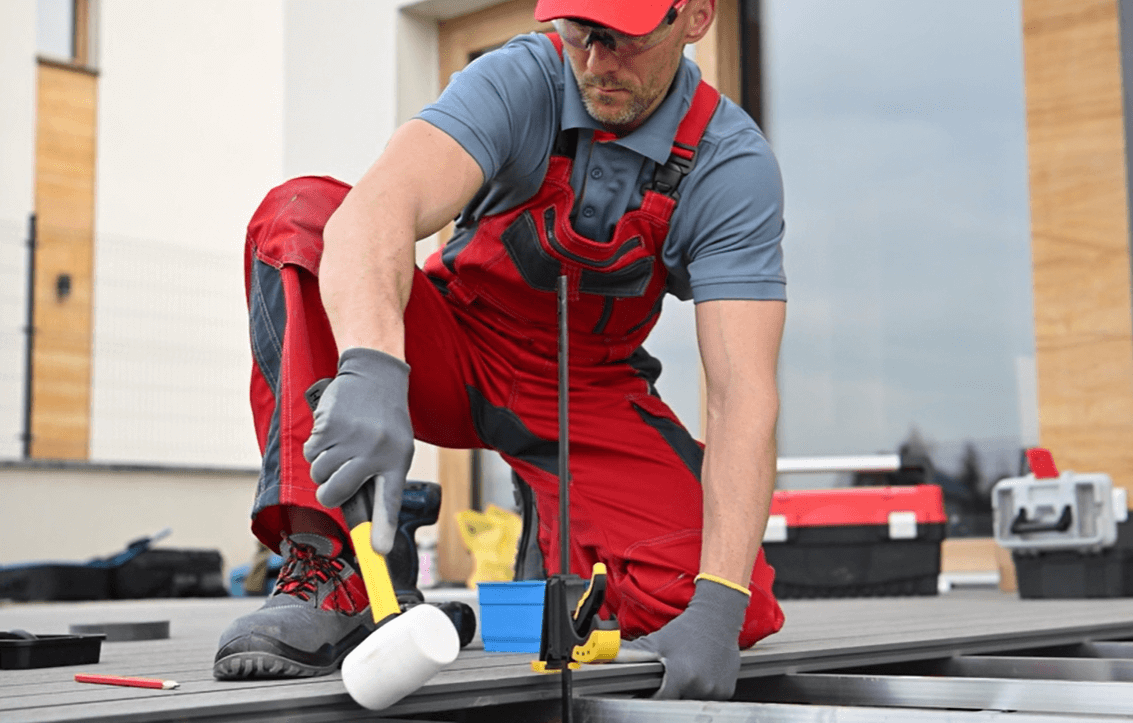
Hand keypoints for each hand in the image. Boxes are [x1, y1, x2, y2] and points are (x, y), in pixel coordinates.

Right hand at [303, 348, 414, 553]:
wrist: (375, 376)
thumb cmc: (385, 420)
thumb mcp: (395, 449)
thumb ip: (378, 481)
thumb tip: (366, 523)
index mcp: (396, 460)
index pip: (388, 501)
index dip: (381, 528)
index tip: (377, 552)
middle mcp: (375, 451)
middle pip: (335, 493)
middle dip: (328, 492)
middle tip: (336, 480)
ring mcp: (351, 438)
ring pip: (319, 473)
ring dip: (323, 465)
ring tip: (341, 446)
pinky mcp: (329, 425)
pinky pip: (311, 452)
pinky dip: (316, 447)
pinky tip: (333, 432)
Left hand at [614, 577, 747, 699]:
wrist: (718, 618)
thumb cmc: (686, 629)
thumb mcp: (655, 641)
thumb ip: (629, 653)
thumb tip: (601, 658)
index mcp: (681, 675)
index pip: (660, 701)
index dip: (651, 698)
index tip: (648, 693)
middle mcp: (700, 686)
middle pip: (676, 702)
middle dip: (669, 694)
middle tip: (668, 680)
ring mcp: (715, 690)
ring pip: (692, 701)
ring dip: (686, 693)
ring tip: (685, 675)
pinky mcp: (726, 691)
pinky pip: (709, 699)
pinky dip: (701, 692)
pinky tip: (699, 675)